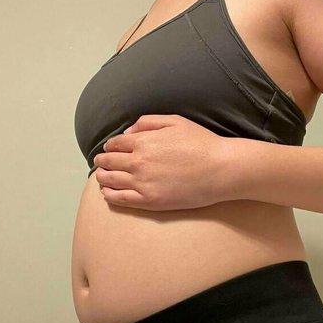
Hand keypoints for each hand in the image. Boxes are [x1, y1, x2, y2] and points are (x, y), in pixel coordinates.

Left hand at [93, 114, 230, 210]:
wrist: (220, 169)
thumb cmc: (202, 143)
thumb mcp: (175, 121)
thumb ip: (147, 122)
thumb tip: (127, 132)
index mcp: (143, 141)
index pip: (114, 144)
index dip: (109, 146)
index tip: (109, 149)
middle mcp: (138, 162)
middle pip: (108, 162)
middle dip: (102, 161)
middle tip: (101, 163)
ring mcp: (142, 183)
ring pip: (109, 181)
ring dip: (102, 177)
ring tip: (102, 178)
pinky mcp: (150, 201)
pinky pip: (120, 199)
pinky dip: (109, 195)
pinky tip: (108, 193)